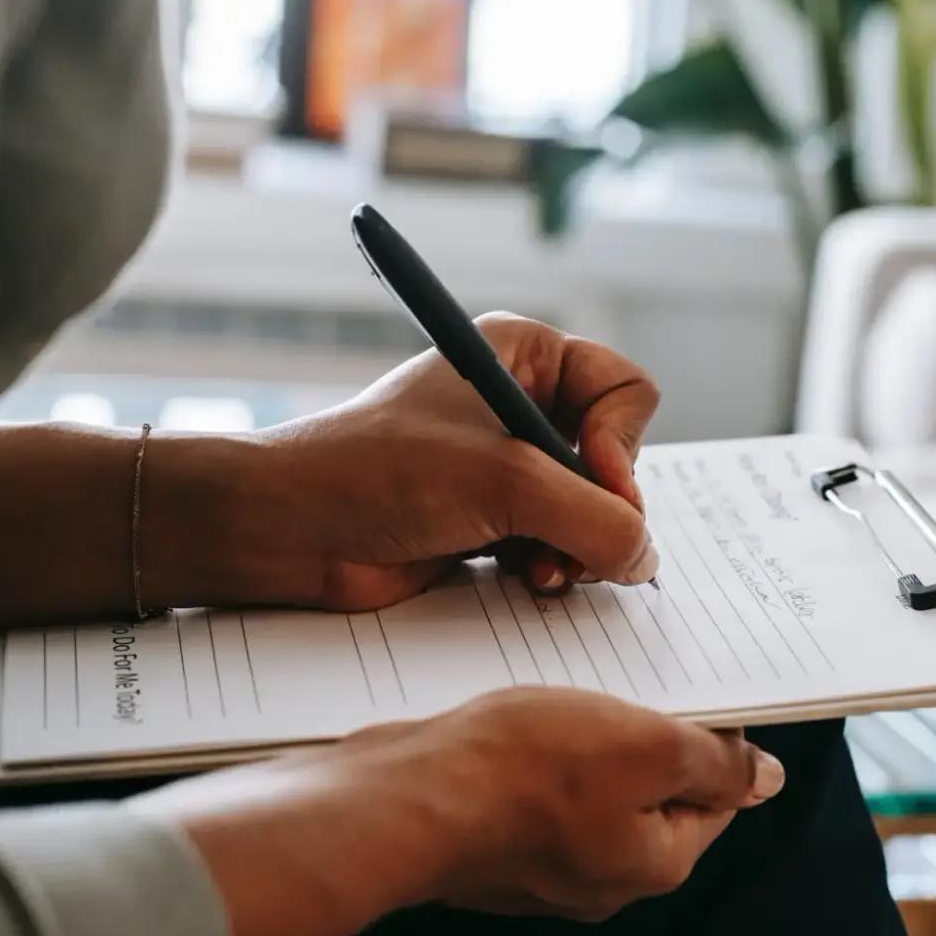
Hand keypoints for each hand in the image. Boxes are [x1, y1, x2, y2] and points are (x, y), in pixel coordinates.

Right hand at [130, 688, 785, 935]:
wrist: (399, 796)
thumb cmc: (517, 772)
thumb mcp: (647, 746)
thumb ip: (715, 762)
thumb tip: (764, 778)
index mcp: (652, 863)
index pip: (716, 796)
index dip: (713, 735)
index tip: (694, 690)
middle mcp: (600, 876)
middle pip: (652, 791)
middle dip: (643, 732)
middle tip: (622, 684)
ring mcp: (541, 864)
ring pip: (589, 785)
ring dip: (585, 735)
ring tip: (563, 695)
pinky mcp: (492, 840)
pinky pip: (533, 788)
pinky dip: (531, 750)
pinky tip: (514, 720)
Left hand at [170, 313, 660, 610]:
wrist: (290, 530)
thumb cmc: (379, 473)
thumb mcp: (505, 482)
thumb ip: (595, 518)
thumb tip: (644, 558)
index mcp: (526, 355)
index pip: (628, 392)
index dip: (623, 444)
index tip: (597, 482)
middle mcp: (524, 403)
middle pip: (619, 459)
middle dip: (600, 509)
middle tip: (570, 543)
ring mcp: (510, 465)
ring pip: (594, 510)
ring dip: (578, 547)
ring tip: (543, 570)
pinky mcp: (494, 519)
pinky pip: (562, 543)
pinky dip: (555, 566)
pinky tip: (525, 579)